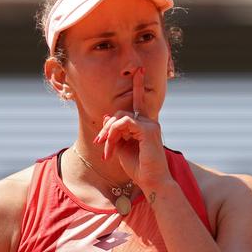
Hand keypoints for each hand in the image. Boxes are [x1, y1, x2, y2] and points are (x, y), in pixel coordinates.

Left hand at [94, 69, 173, 190]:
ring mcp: (150, 124)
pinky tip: (111, 145)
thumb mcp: (121, 147)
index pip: (139, 101)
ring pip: (120, 117)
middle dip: (107, 128)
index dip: (139, 85)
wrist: (151, 181)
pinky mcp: (148, 130)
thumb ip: (116, 132)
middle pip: (121, 113)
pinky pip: (124, 122)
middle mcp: (149, 122)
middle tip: (100, 144)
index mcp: (145, 125)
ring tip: (106, 150)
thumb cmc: (138, 168)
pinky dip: (114, 133)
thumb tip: (108, 118)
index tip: (139, 70)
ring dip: (108, 134)